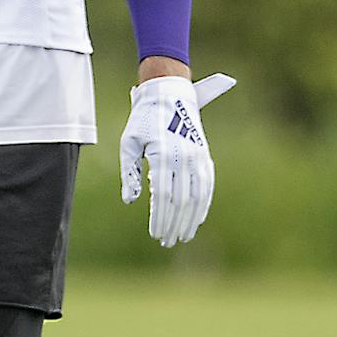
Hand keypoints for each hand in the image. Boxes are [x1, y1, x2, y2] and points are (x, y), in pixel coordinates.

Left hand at [119, 72, 235, 247]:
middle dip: (174, 224)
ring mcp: (197, 157)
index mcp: (162, 155)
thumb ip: (130, 173)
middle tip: (167, 241)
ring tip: (183, 236)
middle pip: (180, 201)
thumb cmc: (143, 120)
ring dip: (191, 219)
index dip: (159, 217)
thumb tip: (131, 201)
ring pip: (197, 196)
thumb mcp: (129, 143)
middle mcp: (183, 158)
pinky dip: (203, 204)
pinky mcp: (205, 156)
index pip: (161, 196)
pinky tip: (197, 218)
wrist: (170, 95)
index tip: (155, 233)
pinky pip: (207, 186)